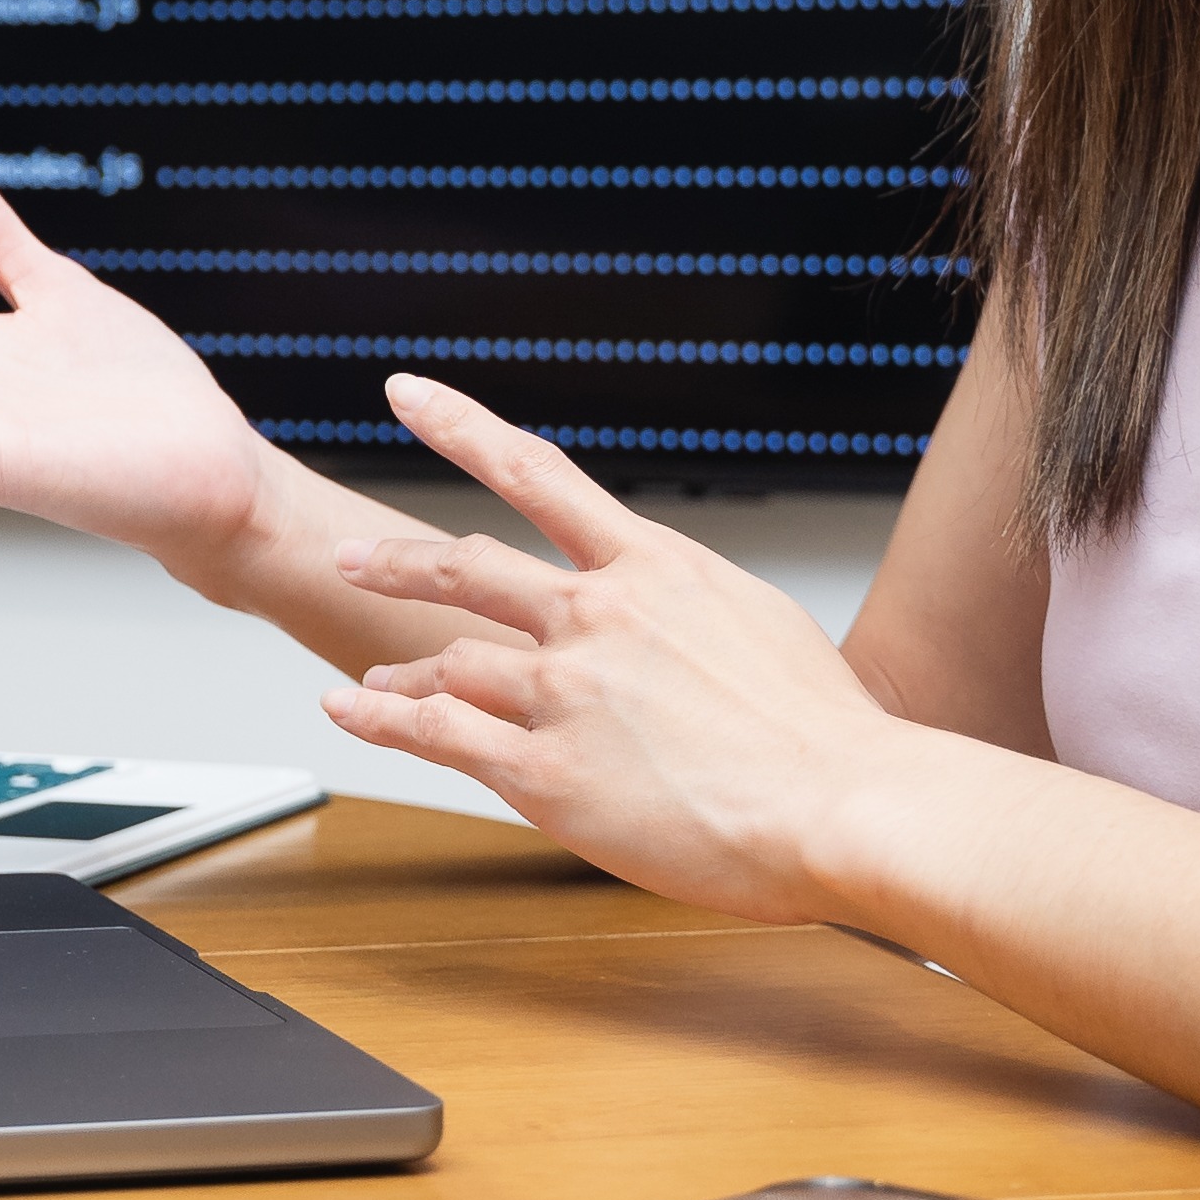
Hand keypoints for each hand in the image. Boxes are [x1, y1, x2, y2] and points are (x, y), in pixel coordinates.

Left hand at [323, 373, 923, 927]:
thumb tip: (663, 599)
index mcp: (653, 568)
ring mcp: (566, 692)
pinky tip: (354, 711)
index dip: (459, 426)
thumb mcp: (757, 622)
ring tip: (366, 679)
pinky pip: (440, 736)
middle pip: (465, 566)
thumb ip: (687, 603)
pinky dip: (384, 720)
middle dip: (397, 560)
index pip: (537, 473)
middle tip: (352, 554)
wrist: (847, 805)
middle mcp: (597, 616)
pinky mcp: (548, 771)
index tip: (407, 394)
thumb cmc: (824, 733)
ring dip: (396, 670)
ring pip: (447, 659)